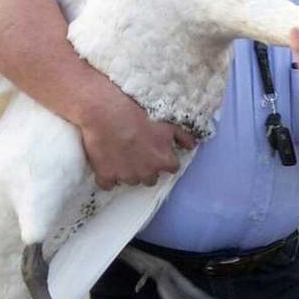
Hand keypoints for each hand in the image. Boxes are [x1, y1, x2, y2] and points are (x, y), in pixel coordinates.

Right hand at [77, 88, 196, 190]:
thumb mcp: (167, 124)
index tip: (156, 152)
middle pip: (151, 179)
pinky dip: (107, 177)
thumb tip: (192, 146)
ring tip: (121, 155)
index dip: (164, 160)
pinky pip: (108, 185)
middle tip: (138, 153)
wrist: (107, 113)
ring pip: (131, 181)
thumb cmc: (139, 115)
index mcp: (163, 161)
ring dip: (128, 172)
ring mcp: (126, 176)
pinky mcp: (106, 176)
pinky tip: (106, 165)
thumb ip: (182, 137)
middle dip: (146, 169)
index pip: (171, 168)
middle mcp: (147, 173)